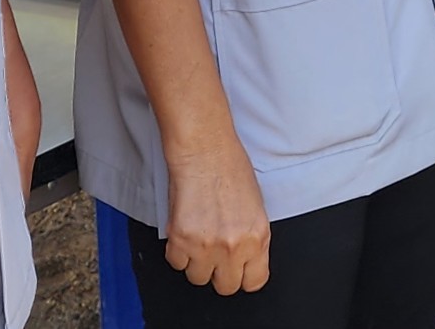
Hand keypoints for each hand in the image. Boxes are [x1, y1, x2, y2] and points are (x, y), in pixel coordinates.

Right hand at [163, 138, 270, 293]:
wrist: (204, 149)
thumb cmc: (230, 168)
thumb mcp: (255, 207)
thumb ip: (251, 238)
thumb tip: (246, 260)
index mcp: (258, 237)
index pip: (254, 282)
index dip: (244, 276)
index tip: (238, 270)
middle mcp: (234, 246)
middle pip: (225, 286)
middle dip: (220, 272)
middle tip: (216, 252)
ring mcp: (206, 245)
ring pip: (198, 278)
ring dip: (197, 262)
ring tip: (200, 236)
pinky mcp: (180, 240)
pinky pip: (176, 263)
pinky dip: (178, 251)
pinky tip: (186, 230)